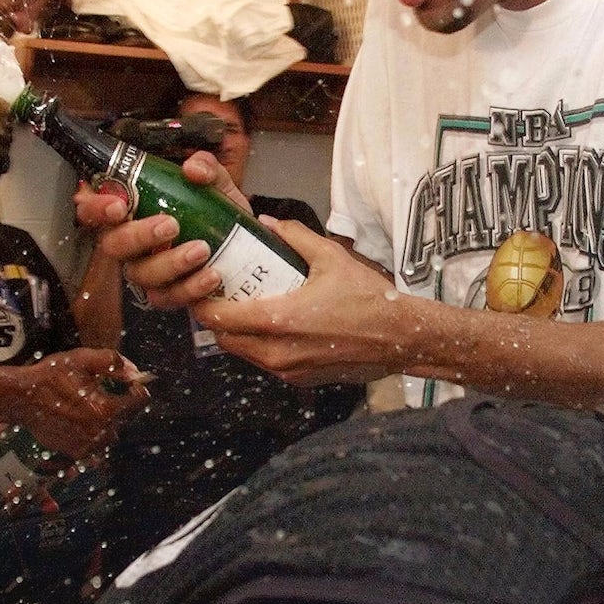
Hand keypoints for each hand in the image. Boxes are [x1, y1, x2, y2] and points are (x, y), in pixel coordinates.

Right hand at [8, 348, 149, 458]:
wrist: (22, 398)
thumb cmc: (51, 376)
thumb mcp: (82, 359)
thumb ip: (112, 362)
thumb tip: (134, 371)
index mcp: (107, 409)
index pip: (139, 403)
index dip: (139, 391)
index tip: (134, 385)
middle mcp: (101, 431)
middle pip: (127, 419)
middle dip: (124, 406)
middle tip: (112, 392)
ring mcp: (88, 444)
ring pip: (112, 434)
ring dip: (110, 422)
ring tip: (97, 407)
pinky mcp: (75, 452)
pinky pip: (95, 445)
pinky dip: (94, 434)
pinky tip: (84, 419)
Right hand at [73, 151, 251, 308]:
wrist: (245, 248)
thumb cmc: (217, 214)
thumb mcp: (215, 184)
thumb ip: (207, 167)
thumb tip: (194, 169)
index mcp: (132, 212)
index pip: (93, 210)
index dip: (95, 208)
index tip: (118, 205)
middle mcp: (131, 245)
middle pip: (112, 245)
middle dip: (138, 235)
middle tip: (170, 225)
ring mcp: (147, 272)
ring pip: (141, 274)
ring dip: (170, 262)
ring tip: (201, 249)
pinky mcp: (168, 295)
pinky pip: (168, 297)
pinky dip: (191, 287)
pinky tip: (211, 274)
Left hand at [190, 217, 405, 385]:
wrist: (400, 338)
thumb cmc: (367, 298)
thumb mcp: (330, 257)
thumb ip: (294, 236)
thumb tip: (268, 222)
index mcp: (278, 320)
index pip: (218, 318)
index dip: (203, 303)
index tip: (203, 286)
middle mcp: (276, 351)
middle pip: (224, 339)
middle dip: (218, 318)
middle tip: (224, 295)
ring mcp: (287, 371)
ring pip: (243, 353)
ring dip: (238, 334)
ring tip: (247, 308)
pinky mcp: (299, 380)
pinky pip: (265, 363)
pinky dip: (260, 346)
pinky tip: (274, 326)